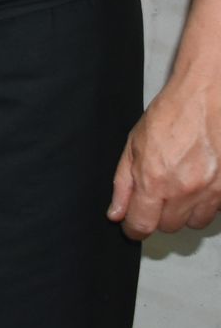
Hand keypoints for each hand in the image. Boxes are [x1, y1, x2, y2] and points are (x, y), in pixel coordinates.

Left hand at [108, 74, 220, 238]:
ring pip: (195, 223)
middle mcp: (186, 190)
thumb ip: (124, 184)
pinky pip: (216, 210)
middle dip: (158, 216)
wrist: (207, 98)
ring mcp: (212, 191)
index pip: (143, 225)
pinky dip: (206, 203)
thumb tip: (116, 212)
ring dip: (184, 212)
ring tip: (179, 187)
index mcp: (156, 180)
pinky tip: (199, 182)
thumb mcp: (134, 145)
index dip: (134, 228)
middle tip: (156, 195)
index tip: (132, 225)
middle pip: (169, 227)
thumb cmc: (171, 115)